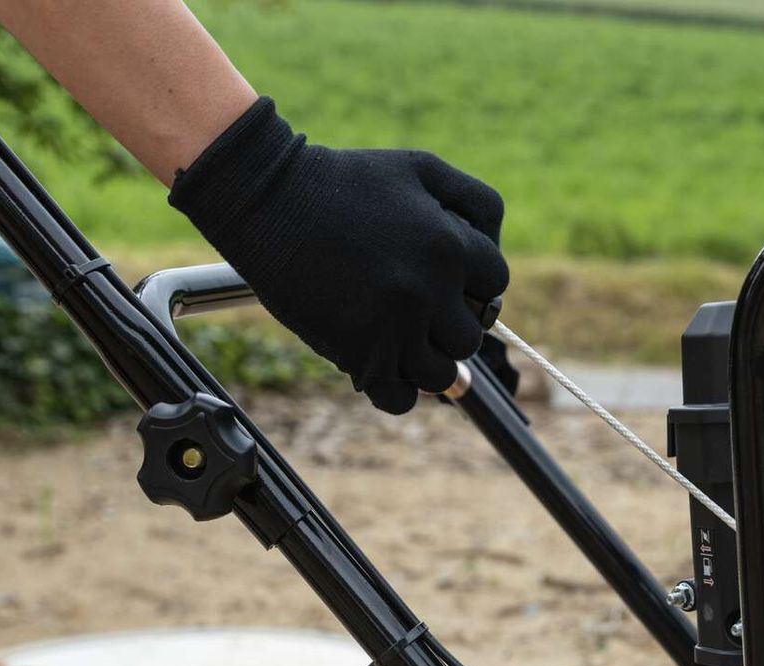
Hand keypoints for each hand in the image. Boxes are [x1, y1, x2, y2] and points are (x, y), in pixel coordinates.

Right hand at [169, 97, 508, 412]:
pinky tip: (382, 365)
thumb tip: (496, 252)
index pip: (495, 285)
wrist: (268, 199)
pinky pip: (401, 399)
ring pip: (442, 375)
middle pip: (470, 337)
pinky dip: (397, 390)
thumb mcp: (421, 169)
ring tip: (400, 338)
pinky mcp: (360, 355)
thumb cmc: (345, 181)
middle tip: (417, 311)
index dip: (472, 283)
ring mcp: (395, 329)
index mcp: (450, 246)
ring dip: (426, 361)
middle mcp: (429, 292)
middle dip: (449, 325)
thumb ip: (475, 202)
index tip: (445, 279)